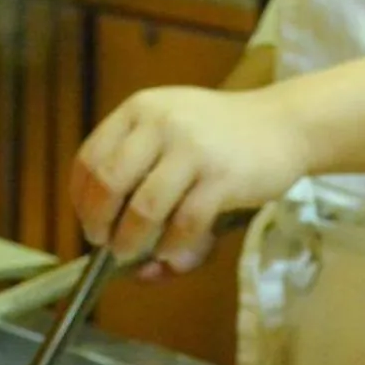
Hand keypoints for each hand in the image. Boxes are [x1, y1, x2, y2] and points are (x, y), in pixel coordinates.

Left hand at [70, 84, 309, 272]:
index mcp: (140, 110)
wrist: (283, 124)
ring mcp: (194, 150)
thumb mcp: (172, 131)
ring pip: (144, 208)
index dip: (80, 198)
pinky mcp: (223, 177)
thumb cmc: (220, 135)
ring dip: (131, 240)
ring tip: (131, 254)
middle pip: (109, 183)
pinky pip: (185, 223)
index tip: (87, 222)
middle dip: (99, 223)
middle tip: (105, 244)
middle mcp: (162, 124)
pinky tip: (171, 252)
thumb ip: (140, 168)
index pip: (90, 157)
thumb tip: (109, 232)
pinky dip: (172, 246)